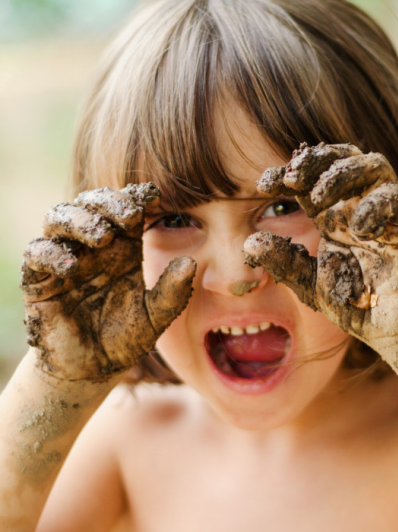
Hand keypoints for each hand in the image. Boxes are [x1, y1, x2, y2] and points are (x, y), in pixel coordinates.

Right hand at [20, 183, 195, 382]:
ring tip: (102, 236)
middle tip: (130, 214)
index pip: (126, 208)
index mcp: (124, 247)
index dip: (137, 197)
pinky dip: (51, 252)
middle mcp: (94, 247)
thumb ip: (173, 291)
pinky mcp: (41, 280)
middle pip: (92, 203)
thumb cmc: (127, 336)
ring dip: (80, 219)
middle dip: (109, 201)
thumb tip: (190, 262)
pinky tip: (71, 267)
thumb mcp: (156, 315)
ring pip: (60, 217)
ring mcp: (66, 259)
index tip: (154, 197)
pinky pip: (37, 252)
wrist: (93, 369)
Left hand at [244, 143, 397, 381]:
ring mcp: (385, 213)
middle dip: (315, 160)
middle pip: (342, 158)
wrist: (395, 331)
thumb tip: (248, 241)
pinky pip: (395, 198)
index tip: (263, 184)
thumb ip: (284, 262)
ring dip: (342, 174)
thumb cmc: (357, 305)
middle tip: (292, 178)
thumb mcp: (310, 283)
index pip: (311, 179)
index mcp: (332, 217)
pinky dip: (374, 206)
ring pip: (372, 164)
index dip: (287, 173)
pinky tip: (357, 230)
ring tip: (319, 198)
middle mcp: (358, 207)